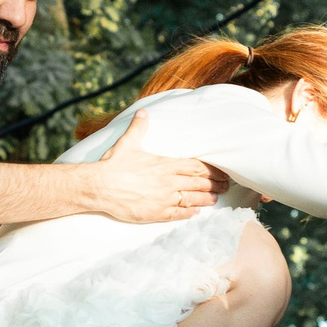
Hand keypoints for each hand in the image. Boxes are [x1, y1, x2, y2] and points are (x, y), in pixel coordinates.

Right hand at [94, 120, 226, 223]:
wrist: (100, 185)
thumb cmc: (113, 164)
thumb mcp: (128, 142)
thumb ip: (139, 127)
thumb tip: (143, 112)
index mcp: (165, 164)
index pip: (196, 167)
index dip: (211, 170)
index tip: (222, 172)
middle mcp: (168, 182)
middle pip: (198, 183)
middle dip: (214, 185)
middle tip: (226, 186)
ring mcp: (163, 198)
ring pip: (192, 199)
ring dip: (206, 199)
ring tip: (215, 199)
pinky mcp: (155, 212)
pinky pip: (177, 214)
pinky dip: (188, 213)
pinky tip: (195, 213)